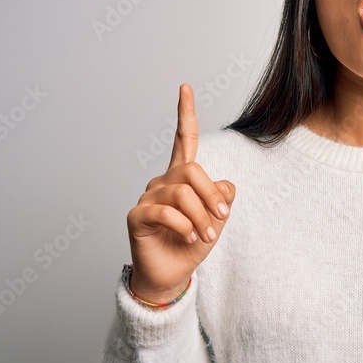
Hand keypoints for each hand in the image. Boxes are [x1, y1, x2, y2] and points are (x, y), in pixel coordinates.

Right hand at [125, 83, 235, 303]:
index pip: (182, 140)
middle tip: (221, 219)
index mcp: (181, 177)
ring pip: (182, 193)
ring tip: (206, 236)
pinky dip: (184, 226)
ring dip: (201, 217)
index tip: (184, 87)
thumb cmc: (192, 244)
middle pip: (192, 170)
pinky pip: (165, 212)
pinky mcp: (137, 215)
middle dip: (211, 195)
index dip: (185, 114)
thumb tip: (225, 185)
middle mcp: (162, 181)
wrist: (172, 275)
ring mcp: (147, 196)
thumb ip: (222, 197)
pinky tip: (190, 238)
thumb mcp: (217, 219)